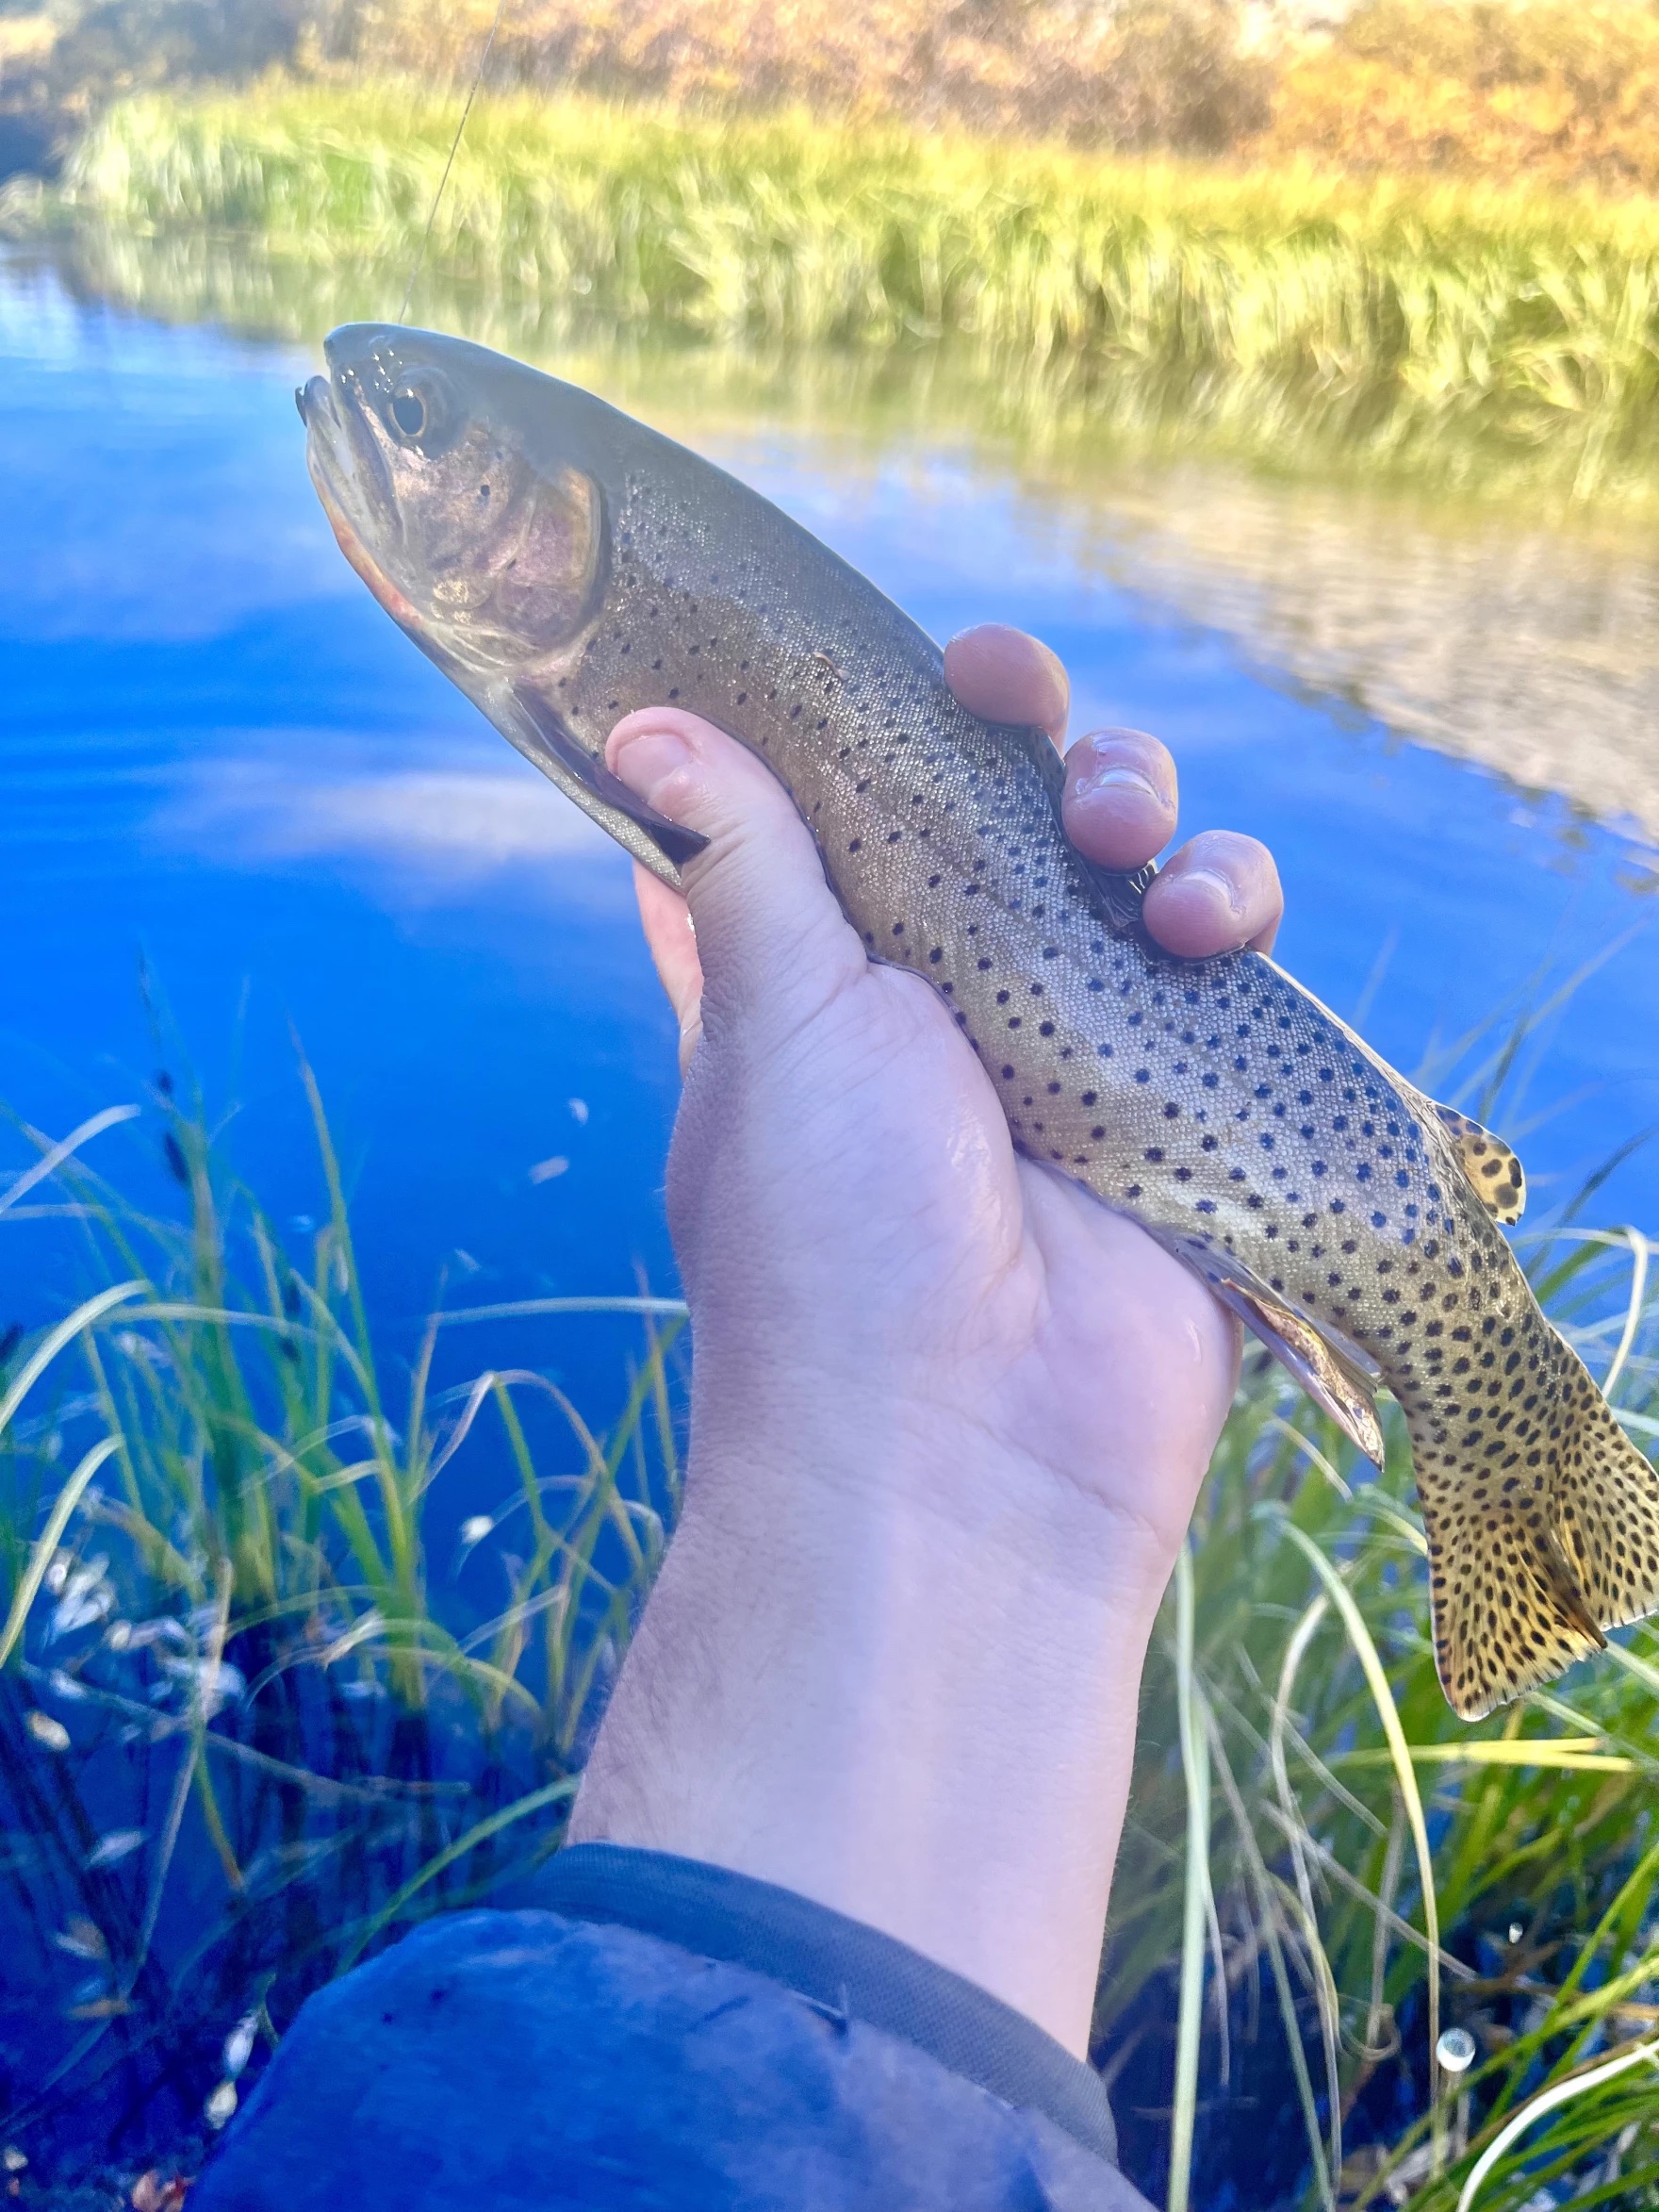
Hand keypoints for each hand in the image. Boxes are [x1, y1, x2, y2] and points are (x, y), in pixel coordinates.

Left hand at [615, 624, 1280, 1577]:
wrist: (967, 1459)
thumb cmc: (830, 1242)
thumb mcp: (770, 1022)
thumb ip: (742, 863)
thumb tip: (643, 722)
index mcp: (830, 975)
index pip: (852, 806)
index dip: (872, 715)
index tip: (890, 651)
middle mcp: (954, 1001)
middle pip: (1012, 809)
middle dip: (1030, 734)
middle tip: (1018, 698)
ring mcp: (1081, 1048)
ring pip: (1135, 864)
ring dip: (1141, 805)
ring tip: (1129, 847)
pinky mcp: (1191, 1098)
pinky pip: (1231, 963)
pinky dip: (1229, 906)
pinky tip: (1207, 924)